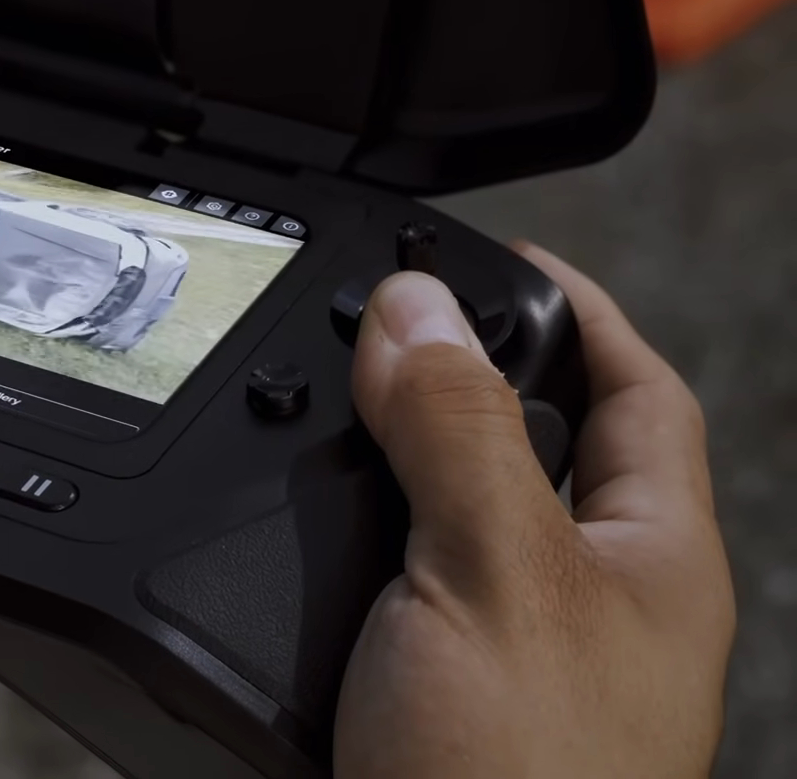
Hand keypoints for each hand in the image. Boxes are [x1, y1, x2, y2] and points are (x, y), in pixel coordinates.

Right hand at [335, 247, 734, 777]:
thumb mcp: (497, 574)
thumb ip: (457, 431)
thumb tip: (413, 305)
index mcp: (651, 558)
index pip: (638, 390)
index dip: (573, 306)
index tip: (493, 251)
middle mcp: (589, 602)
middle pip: (537, 440)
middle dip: (458, 370)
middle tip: (372, 321)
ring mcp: (510, 656)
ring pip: (450, 511)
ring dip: (388, 456)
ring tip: (324, 406)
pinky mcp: (432, 699)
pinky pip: (392, 583)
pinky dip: (346, 540)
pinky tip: (299, 529)